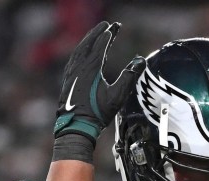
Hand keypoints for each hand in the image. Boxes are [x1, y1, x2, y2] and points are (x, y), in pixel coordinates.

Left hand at [52, 21, 144, 161]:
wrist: (76, 126)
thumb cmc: (97, 113)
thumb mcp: (117, 96)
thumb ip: (129, 77)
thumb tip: (140, 61)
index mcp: (91, 68)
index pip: (101, 45)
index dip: (109, 35)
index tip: (115, 27)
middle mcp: (79, 66)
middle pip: (88, 43)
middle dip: (98, 32)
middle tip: (107, 25)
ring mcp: (72, 72)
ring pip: (80, 49)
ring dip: (89, 40)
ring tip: (96, 34)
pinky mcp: (68, 78)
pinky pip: (74, 58)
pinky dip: (81, 50)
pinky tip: (84, 52)